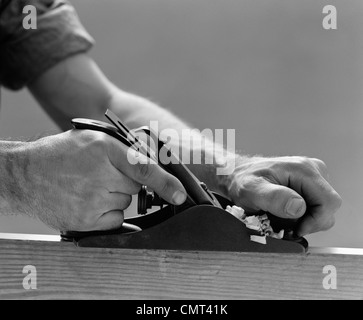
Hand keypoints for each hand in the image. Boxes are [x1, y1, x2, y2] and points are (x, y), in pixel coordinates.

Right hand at [16, 129, 186, 230]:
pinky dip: (107, 212)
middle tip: (101, 175)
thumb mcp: (94, 138)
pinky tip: (88, 200)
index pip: (144, 169)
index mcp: (105, 149)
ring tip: (88, 186)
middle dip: (125, 182)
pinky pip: (115, 219)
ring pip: (125, 203)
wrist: (26, 174)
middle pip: (136, 187)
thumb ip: (125, 147)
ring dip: (114, 197)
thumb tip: (152, 156)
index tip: (180, 195)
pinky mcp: (87, 220)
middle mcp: (101, 175)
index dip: (166, 183)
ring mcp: (93, 200)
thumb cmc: (62, 154)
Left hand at [224, 156, 341, 235]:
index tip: (296, 229)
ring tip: (283, 218)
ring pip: (323, 209)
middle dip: (310, 222)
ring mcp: (312, 177)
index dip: (316, 221)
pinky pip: (315, 206)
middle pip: (329, 207)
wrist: (237, 174)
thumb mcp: (252, 190)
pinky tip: (286, 214)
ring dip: (306, 220)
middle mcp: (312, 170)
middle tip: (287, 226)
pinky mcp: (308, 185)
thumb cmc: (242, 181)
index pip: (329, 202)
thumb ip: (274, 198)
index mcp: (303, 170)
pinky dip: (303, 216)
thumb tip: (299, 207)